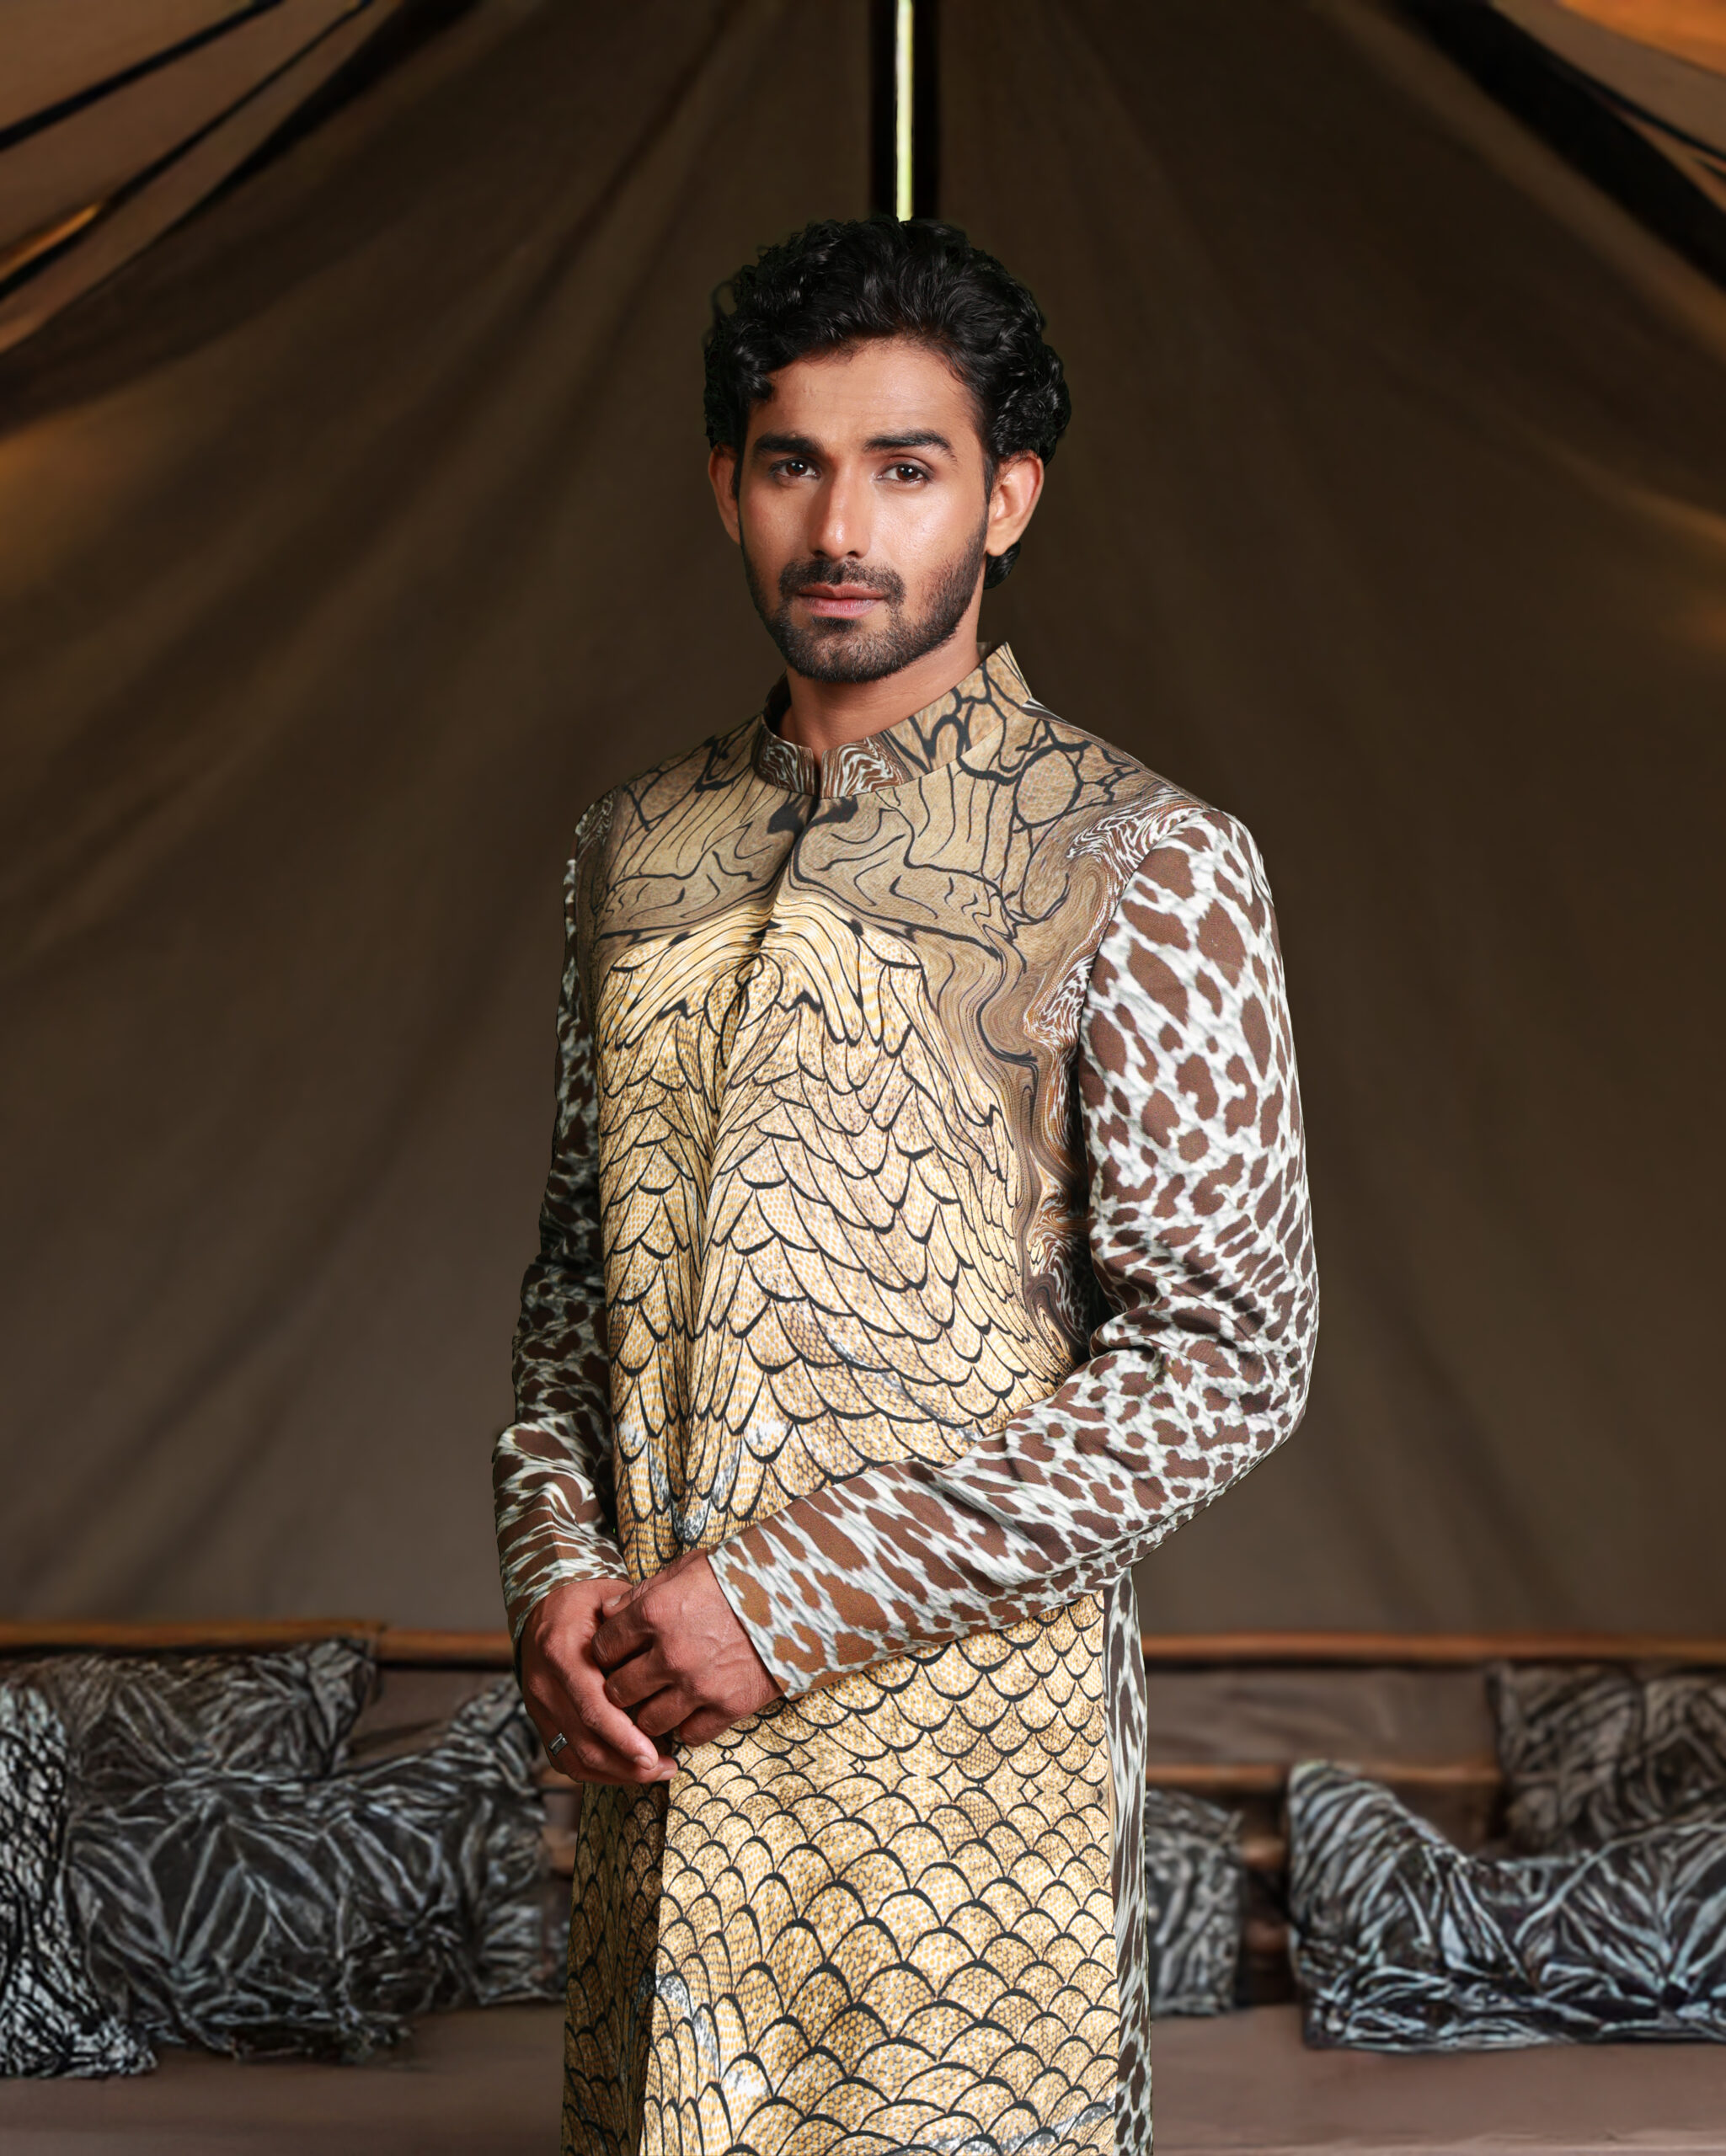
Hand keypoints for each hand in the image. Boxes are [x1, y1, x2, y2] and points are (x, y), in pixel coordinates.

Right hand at [519, 1577, 676, 1784]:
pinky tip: (628, 1770)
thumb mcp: (611, 1600)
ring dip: (616, 1773)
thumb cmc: (587, 1601)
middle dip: (626, 1764)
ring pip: (575, 1758)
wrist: (544, 1606)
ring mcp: (538, 1706)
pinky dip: (597, 1772)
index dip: (623, 1737)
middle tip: (666, 1767)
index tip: (653, 1754)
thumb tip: (671, 1663)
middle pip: (584, 1741)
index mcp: (561, 1650)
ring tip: (655, 1771)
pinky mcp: (540, 1721)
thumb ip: (635, 1630)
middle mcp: (544, 1684)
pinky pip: (565, 1759)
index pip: (592, 1706)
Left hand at [593, 1550, 780, 1746]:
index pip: (602, 1648)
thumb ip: (643, 1593)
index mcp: (654, 1613)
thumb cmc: (739, 1577)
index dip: (605, 1652)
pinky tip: (691, 1709)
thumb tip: (608, 1613)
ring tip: (661, 1699)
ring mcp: (698, 1685)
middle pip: (618, 1691)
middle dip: (621, 1687)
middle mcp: (670, 1654)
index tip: (616, 1654)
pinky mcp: (727, 1707)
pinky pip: (689, 1735)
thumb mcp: (687, 1569)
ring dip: (650, 1712)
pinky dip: (686, 1726)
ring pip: (648, 1720)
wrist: (797, 1596)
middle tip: (633, 1681)